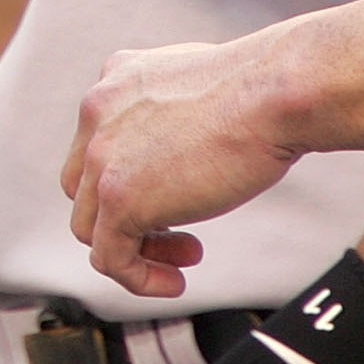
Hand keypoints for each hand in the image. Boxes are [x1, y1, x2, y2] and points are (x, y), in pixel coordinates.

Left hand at [63, 30, 302, 297]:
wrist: (275, 93)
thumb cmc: (262, 90)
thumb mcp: (200, 91)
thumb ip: (176, 116)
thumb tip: (190, 150)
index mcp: (117, 81)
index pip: (98, 146)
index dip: (131, 182)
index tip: (173, 199)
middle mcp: (98, 113)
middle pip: (88, 187)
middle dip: (133, 219)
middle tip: (181, 233)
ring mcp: (102, 156)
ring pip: (91, 226)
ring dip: (138, 251)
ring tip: (185, 257)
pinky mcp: (119, 197)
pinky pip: (110, 258)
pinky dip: (138, 278)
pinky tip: (174, 282)